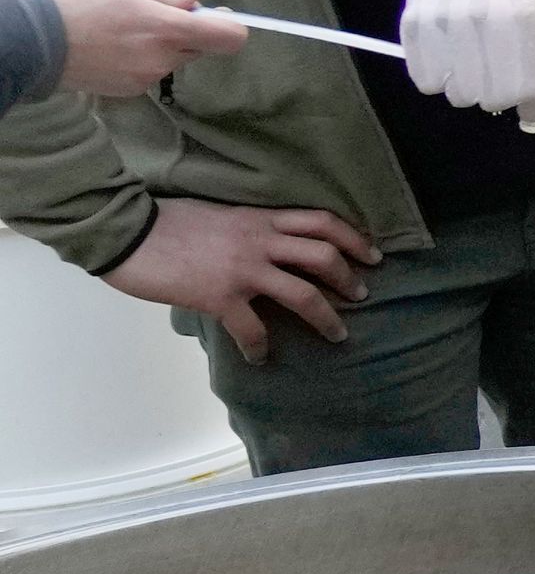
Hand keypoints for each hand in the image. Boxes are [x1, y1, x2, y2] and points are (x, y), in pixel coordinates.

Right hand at [39, 0, 251, 102]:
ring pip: (172, 58)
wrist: (25, 42)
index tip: (213, 13)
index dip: (227, 24)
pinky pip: (149, 70)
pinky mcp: (127, 91)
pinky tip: (110, 43)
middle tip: (152, 8)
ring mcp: (144, 79)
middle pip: (198, 47)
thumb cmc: (70, 3)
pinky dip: (140, 57)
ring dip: (159, 42)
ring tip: (121, 23)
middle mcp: (162, 60)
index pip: (228, 38)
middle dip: (185, 29)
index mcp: (166, 30)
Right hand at [105, 196, 369, 358]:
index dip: (353, 238)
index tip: (372, 255)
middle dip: (348, 278)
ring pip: (303, 294)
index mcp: (258, 219)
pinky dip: (261, 347)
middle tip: (361, 295)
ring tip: (338, 333)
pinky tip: (261, 358)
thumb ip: (243, 228)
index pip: (320, 222)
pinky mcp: (219, 296)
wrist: (124, 229)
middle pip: (323, 256)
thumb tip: (258, 245)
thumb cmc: (162, 220)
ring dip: (326, 318)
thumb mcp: (216, 215)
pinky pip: (252, 329)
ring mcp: (242, 269)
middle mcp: (259, 241)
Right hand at [394, 0, 534, 125]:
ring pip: (457, 95)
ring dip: (467, 89)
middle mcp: (482, 24)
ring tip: (471, 62)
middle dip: (499, 97)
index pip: (529, 92)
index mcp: (523, 24)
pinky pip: (425, 82)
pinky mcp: (414, 28)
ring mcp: (445, 26)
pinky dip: (437, 79)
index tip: (533, 107)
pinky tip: (448, 57)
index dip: (534, 109)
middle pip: (491, 100)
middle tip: (498, 75)